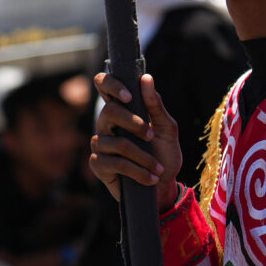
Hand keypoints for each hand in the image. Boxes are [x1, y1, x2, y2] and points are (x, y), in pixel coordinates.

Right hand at [90, 73, 182, 210]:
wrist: (163, 187)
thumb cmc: (164, 154)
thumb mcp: (167, 128)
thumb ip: (155, 105)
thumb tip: (146, 78)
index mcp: (122, 109)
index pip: (103, 85)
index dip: (111, 84)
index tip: (129, 96)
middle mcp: (106, 124)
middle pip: (109, 112)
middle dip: (133, 123)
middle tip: (150, 136)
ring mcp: (100, 144)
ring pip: (117, 142)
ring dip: (143, 156)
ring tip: (157, 167)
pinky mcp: (98, 165)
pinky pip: (116, 163)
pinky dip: (138, 171)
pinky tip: (150, 177)